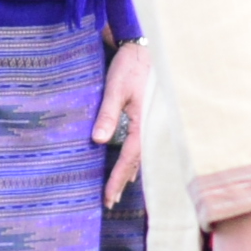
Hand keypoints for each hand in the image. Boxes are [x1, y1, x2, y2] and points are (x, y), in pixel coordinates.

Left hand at [93, 42, 150, 207]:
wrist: (146, 47)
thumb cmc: (131, 67)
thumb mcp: (116, 89)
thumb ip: (108, 114)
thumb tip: (99, 141)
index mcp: (143, 124)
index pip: (129, 160)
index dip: (117, 180)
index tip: (107, 198)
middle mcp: (151, 128)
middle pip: (137, 163)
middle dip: (123, 182)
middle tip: (110, 202)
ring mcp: (152, 123)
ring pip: (142, 155)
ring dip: (130, 172)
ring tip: (119, 189)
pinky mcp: (150, 117)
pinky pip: (144, 144)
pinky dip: (136, 158)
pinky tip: (131, 164)